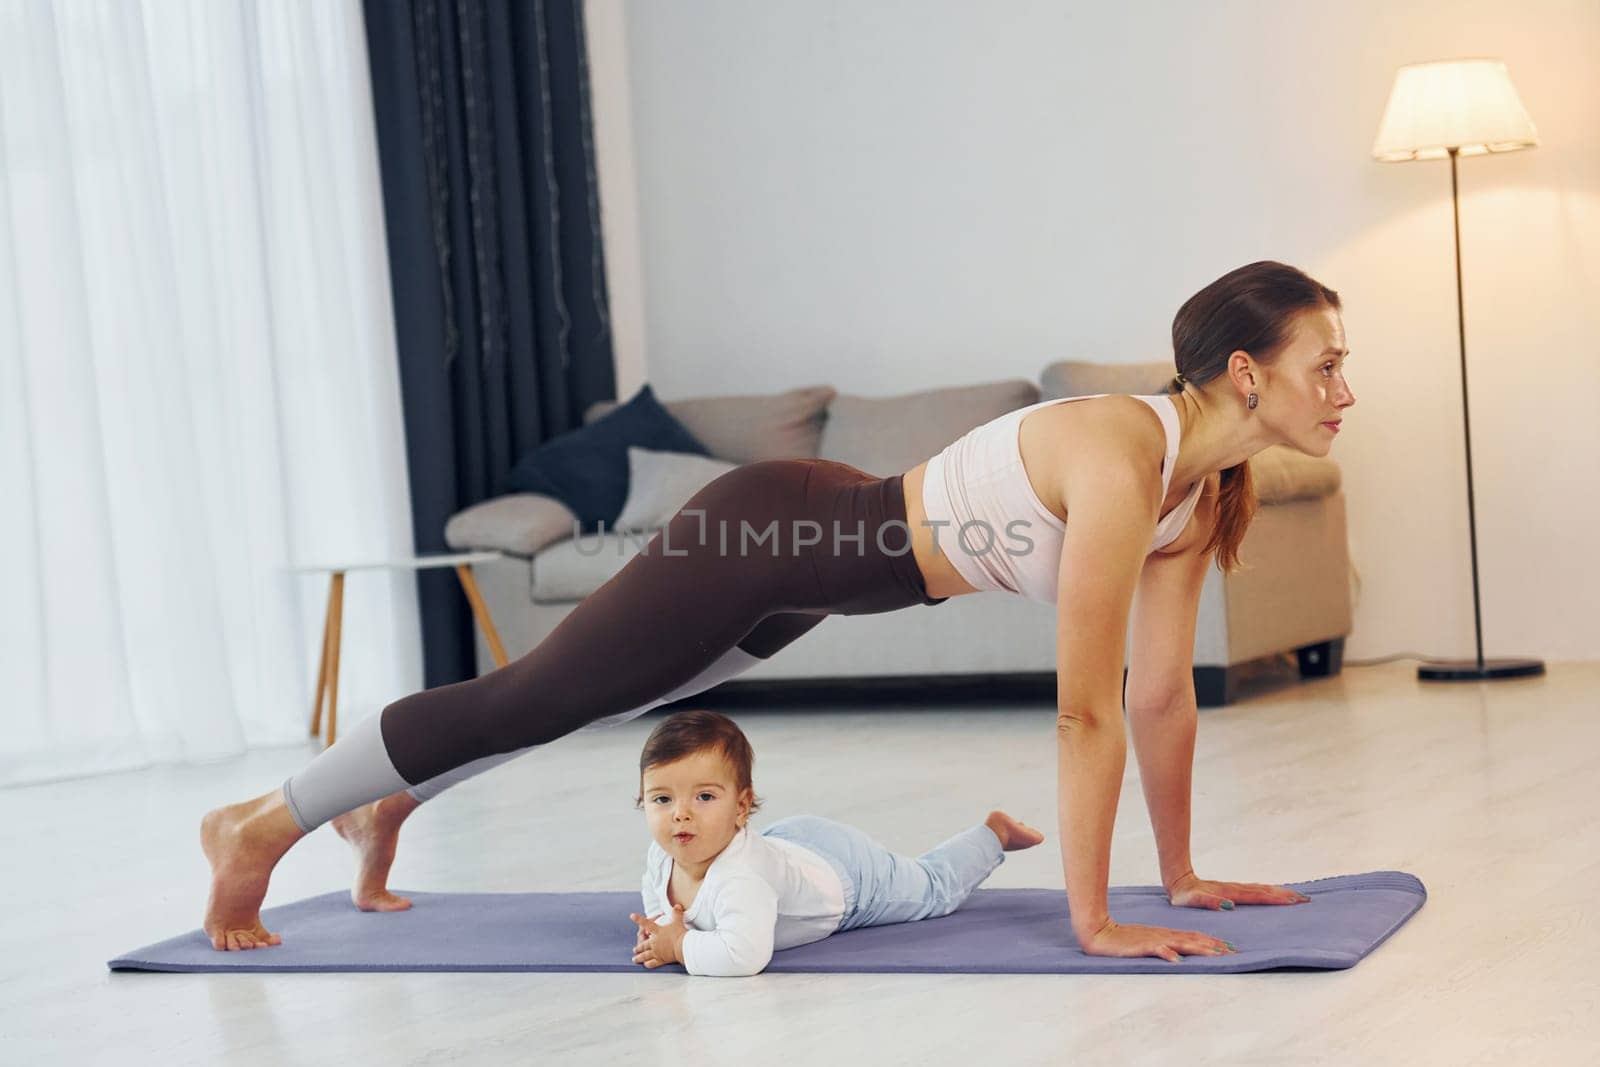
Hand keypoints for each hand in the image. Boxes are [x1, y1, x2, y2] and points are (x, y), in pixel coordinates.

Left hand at [629, 904, 686, 968]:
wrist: (682, 946)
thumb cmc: (680, 934)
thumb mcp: (678, 921)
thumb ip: (677, 913)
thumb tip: (677, 906)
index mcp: (657, 932)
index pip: (647, 923)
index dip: (638, 919)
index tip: (632, 916)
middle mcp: (654, 942)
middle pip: (643, 944)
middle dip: (638, 947)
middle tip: (635, 949)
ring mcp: (656, 952)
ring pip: (645, 955)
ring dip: (639, 957)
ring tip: (635, 959)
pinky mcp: (661, 959)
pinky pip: (652, 963)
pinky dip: (648, 964)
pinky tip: (645, 965)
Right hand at [1078, 917, 1236, 962]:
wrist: (1099, 932)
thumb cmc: (1122, 939)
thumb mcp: (1147, 941)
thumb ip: (1163, 946)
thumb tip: (1180, 956)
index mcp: (1165, 934)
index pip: (1193, 937)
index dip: (1212, 942)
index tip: (1230, 948)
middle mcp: (1163, 936)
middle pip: (1193, 940)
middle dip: (1213, 947)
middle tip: (1232, 952)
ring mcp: (1152, 940)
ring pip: (1180, 944)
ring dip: (1198, 949)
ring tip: (1214, 955)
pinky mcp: (1140, 946)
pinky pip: (1156, 950)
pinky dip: (1166, 954)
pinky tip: (1176, 959)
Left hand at [1165, 870, 1311, 909]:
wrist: (1177, 881)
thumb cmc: (1184, 896)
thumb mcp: (1192, 901)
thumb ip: (1208, 902)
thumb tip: (1228, 905)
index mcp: (1230, 893)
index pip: (1257, 896)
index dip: (1275, 899)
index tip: (1293, 901)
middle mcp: (1235, 889)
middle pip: (1264, 891)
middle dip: (1284, 895)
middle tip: (1304, 899)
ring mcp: (1234, 888)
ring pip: (1261, 889)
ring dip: (1279, 892)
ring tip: (1296, 896)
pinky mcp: (1232, 890)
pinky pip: (1254, 890)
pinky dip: (1267, 891)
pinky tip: (1274, 894)